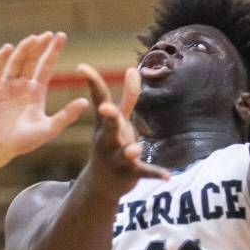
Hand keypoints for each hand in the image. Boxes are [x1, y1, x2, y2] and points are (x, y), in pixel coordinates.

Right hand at [0, 33, 87, 157]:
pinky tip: (8, 49)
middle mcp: (21, 86)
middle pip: (32, 60)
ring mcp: (6, 86)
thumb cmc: (23, 142)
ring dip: (24, 50)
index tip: (61, 36)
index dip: (53, 51)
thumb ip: (66, 115)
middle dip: (39, 47)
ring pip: (16, 62)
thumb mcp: (49, 129)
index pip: (46, 66)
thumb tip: (86, 102)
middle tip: (49, 34)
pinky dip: (1, 59)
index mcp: (36, 92)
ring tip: (33, 39)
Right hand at [78, 63, 169, 197]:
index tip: (81, 67)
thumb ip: (127, 96)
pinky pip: (143, 172)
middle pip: (109, 127)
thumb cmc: (110, 144)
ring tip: (135, 149)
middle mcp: (107, 140)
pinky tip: (167, 176)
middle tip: (106, 108)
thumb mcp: (118, 120)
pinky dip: (155, 173)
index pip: (98, 100)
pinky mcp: (129, 173)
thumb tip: (133, 69)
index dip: (92, 82)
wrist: (102, 183)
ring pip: (123, 154)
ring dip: (129, 151)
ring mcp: (116, 158)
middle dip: (109, 117)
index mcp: (104, 124)